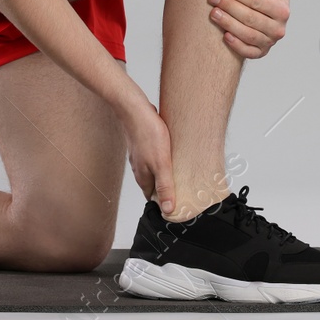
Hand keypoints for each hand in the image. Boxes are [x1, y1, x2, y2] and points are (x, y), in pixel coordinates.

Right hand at [119, 93, 174, 215]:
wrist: (135, 109)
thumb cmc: (148, 135)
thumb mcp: (161, 164)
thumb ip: (165, 186)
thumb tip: (167, 210)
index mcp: (143, 177)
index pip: (153, 198)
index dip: (164, 203)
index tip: (179, 204)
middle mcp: (139, 169)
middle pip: (154, 184)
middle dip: (167, 188)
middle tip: (184, 188)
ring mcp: (140, 156)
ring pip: (154, 170)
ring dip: (165, 173)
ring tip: (181, 172)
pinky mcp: (144, 144)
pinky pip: (154, 157)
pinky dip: (163, 160)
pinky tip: (172, 155)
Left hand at [207, 0, 289, 57]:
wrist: (270, 12)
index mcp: (282, 11)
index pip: (257, 2)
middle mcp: (278, 29)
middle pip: (250, 18)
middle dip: (229, 6)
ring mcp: (269, 42)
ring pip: (248, 35)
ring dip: (229, 24)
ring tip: (213, 13)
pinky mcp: (261, 53)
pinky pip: (248, 53)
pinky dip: (237, 45)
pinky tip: (224, 35)